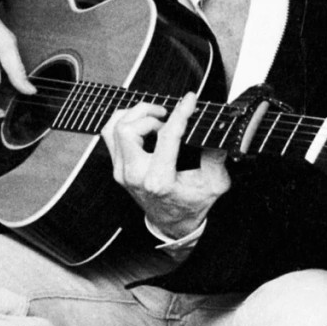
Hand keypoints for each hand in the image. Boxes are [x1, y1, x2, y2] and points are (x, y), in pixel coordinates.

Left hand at [100, 92, 230, 240]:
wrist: (172, 223)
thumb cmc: (191, 204)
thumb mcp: (215, 182)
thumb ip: (216, 155)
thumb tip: (217, 128)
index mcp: (159, 180)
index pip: (166, 136)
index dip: (180, 114)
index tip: (190, 101)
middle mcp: (135, 175)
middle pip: (128, 130)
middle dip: (148, 113)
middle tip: (167, 113)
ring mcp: (122, 172)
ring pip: (114, 129)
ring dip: (134, 115)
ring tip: (154, 115)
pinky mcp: (117, 167)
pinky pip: (110, 135)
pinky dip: (123, 121)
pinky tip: (140, 121)